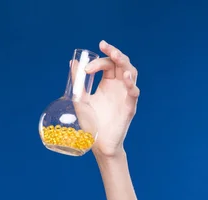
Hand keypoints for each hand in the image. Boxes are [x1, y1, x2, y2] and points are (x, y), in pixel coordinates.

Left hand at [84, 40, 140, 157]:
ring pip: (131, 74)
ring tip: (116, 56)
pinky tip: (125, 78)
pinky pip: (133, 93)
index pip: (108, 64)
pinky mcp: (129, 108)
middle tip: (105, 46)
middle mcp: (118, 87)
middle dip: (114, 53)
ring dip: (124, 63)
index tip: (85, 68)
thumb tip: (73, 63)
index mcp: (108, 83)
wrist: (98, 144)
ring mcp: (125, 96)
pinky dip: (130, 84)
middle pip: (122, 63)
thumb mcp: (81, 99)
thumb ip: (78, 82)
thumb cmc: (91, 123)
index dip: (98, 62)